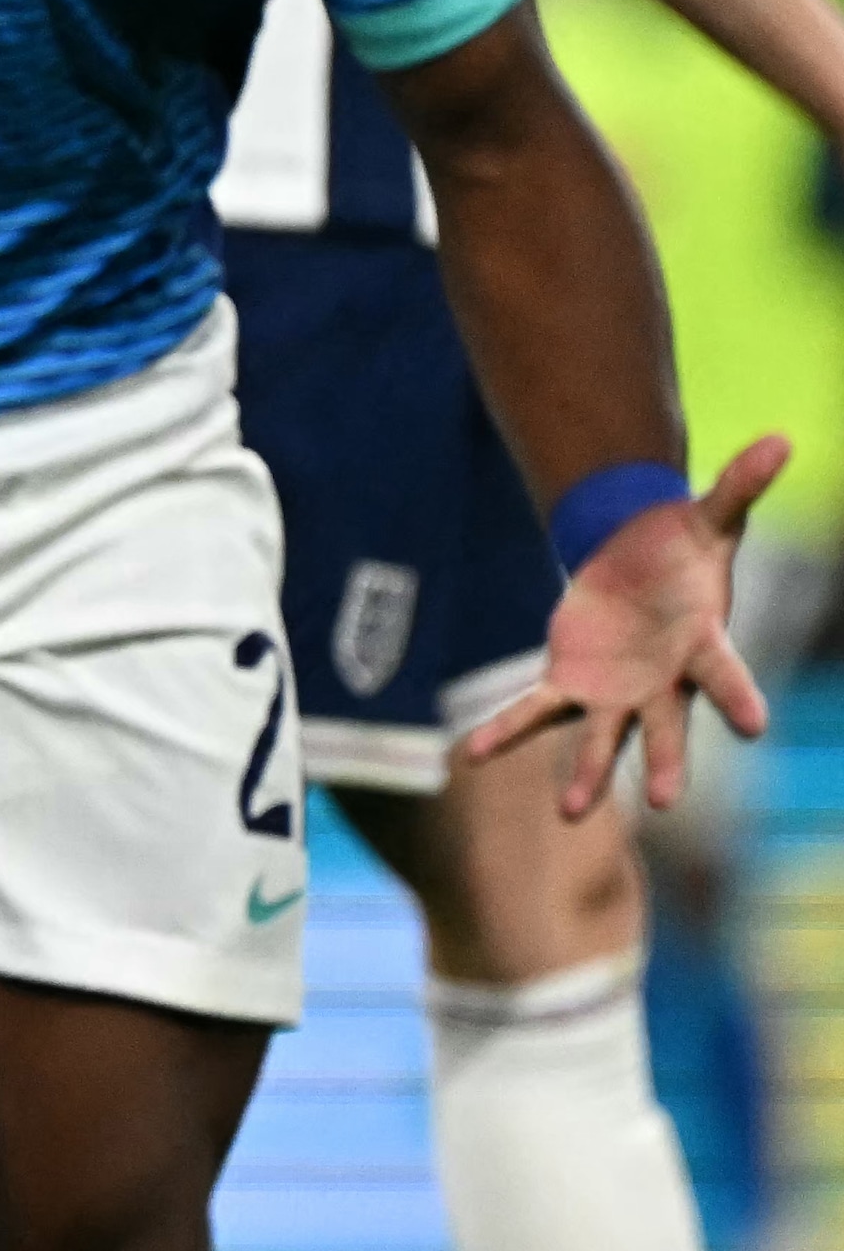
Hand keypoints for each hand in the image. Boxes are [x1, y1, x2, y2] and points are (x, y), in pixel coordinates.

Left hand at [458, 431, 788, 816]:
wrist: (641, 561)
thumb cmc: (685, 546)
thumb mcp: (712, 513)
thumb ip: (740, 484)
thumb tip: (782, 438)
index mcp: (701, 644)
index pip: (724, 674)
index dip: (740, 699)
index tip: (757, 727)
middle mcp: (661, 680)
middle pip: (667, 725)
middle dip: (668, 762)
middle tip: (668, 803)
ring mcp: (615, 689)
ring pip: (601, 736)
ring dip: (588, 774)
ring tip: (571, 812)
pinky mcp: (572, 683)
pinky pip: (534, 711)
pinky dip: (504, 732)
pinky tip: (469, 756)